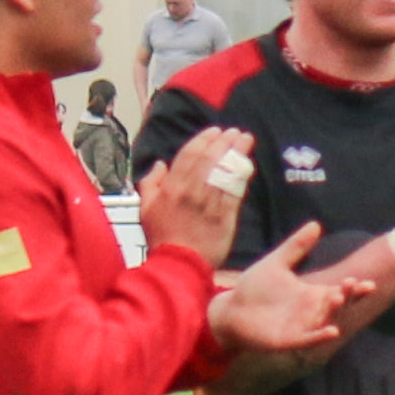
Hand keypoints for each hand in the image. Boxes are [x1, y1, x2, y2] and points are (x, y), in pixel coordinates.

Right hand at [136, 124, 255, 266]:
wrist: (179, 263)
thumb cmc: (162, 238)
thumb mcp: (146, 208)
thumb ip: (151, 183)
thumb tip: (160, 165)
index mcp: (171, 187)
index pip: (189, 155)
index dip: (203, 140)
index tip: (215, 131)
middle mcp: (191, 191)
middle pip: (210, 159)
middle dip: (224, 142)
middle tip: (235, 131)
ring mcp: (210, 203)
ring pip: (225, 172)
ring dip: (237, 153)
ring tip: (246, 139)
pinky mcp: (225, 216)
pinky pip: (235, 191)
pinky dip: (241, 176)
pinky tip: (248, 165)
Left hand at [208, 224, 372, 355]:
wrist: (231, 311)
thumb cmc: (254, 288)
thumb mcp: (276, 263)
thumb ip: (296, 247)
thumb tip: (316, 224)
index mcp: (312, 294)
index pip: (339, 291)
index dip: (354, 289)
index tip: (367, 281)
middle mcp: (312, 312)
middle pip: (338, 306)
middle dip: (348, 297)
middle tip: (352, 284)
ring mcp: (303, 327)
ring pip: (326, 321)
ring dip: (334, 312)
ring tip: (339, 298)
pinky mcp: (290, 340)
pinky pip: (309, 339)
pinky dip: (321, 336)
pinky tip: (332, 331)